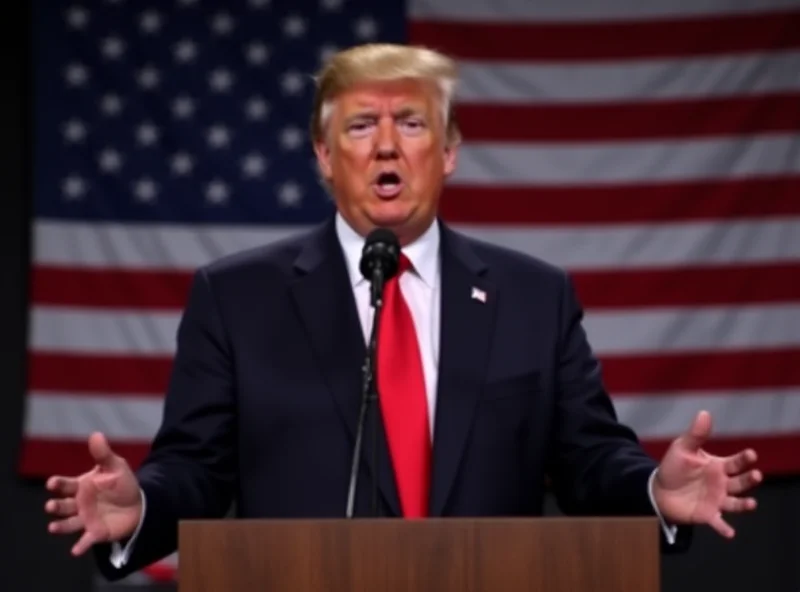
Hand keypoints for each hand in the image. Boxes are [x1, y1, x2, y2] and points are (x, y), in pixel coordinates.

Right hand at [45, 432, 142, 555]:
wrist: (137, 504)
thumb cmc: (121, 484)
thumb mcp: (115, 467)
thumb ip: (104, 454)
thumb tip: (96, 434)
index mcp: (81, 486)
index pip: (65, 485)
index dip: (58, 484)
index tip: (52, 483)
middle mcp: (79, 504)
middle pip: (63, 505)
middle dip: (56, 506)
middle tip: (51, 505)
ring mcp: (85, 519)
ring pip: (69, 524)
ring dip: (60, 526)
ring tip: (53, 527)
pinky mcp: (95, 532)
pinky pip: (86, 540)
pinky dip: (80, 546)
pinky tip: (76, 551)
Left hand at [652, 410, 760, 538]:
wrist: (659, 489)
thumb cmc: (674, 467)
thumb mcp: (682, 448)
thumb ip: (695, 434)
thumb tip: (704, 413)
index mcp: (718, 466)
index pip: (735, 462)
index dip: (744, 459)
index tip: (751, 455)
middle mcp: (722, 484)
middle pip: (740, 482)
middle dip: (749, 479)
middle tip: (756, 475)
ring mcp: (717, 500)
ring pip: (735, 503)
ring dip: (744, 504)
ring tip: (751, 504)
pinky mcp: (708, 514)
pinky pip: (718, 522)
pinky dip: (724, 528)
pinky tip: (729, 532)